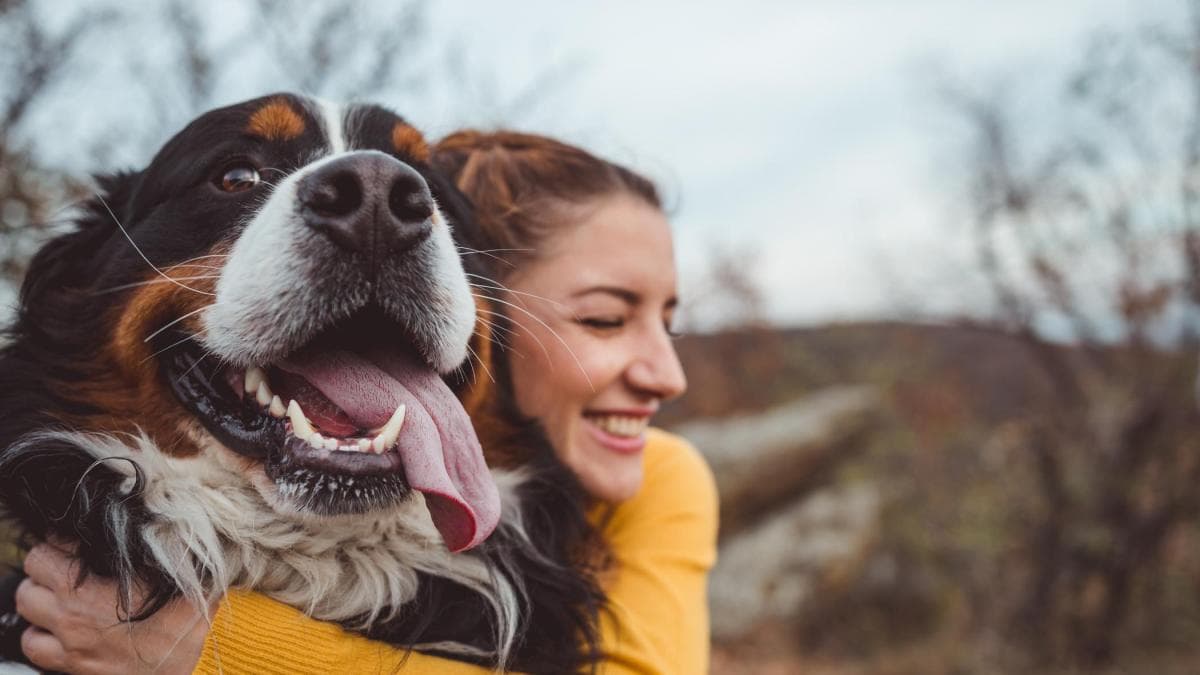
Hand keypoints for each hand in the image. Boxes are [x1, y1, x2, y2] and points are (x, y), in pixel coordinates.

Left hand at [15, 542, 209, 674]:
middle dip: (48, 564)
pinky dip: (42, 633)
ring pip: (27, 609)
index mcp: (87, 588)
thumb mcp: (172, 572)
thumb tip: (145, 523)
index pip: (49, 548)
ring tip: (64, 594)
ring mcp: (69, 642)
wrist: (193, 666)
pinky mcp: (72, 665)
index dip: (65, 539)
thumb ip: (150, 546)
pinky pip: (34, 646)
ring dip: (41, 598)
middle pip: (32, 574)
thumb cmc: (186, 619)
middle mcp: (70, 614)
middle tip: (71, 564)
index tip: (81, 542)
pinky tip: (63, 627)